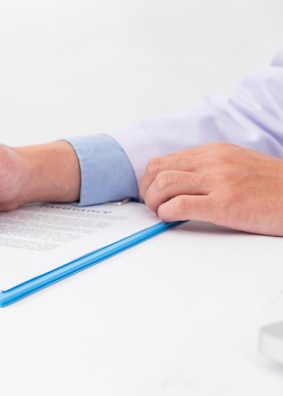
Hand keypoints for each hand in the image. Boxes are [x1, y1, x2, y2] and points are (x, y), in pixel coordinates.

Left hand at [140, 142, 282, 235]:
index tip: (153, 194)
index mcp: (214, 152)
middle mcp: (213, 161)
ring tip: (162, 213)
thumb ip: (210, 169)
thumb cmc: (273, 187)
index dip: (151, 180)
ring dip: (154, 202)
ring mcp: (218, 180)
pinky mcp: (224, 203)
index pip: (165, 160)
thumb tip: (180, 182)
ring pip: (163, 184)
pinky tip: (173, 219)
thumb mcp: (238, 165)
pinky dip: (167, 214)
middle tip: (153, 205)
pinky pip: (180, 205)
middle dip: (147, 190)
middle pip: (157, 169)